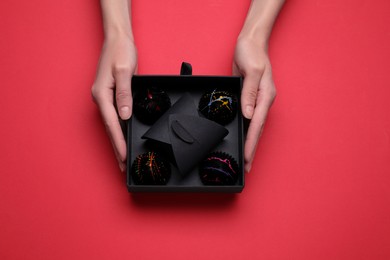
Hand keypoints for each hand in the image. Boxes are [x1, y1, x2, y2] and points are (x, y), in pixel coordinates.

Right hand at [91, 34, 136, 171]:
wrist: (118, 40)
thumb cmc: (120, 52)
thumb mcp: (124, 71)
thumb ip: (124, 94)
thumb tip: (124, 115)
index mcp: (101, 94)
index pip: (112, 124)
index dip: (118, 142)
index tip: (123, 157)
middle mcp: (101, 98)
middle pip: (110, 128)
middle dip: (116, 148)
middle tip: (122, 166)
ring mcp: (106, 98)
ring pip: (113, 124)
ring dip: (118, 140)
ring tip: (123, 157)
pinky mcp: (112, 96)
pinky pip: (116, 117)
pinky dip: (120, 129)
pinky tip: (124, 136)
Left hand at [233, 36, 275, 172]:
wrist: (250, 43)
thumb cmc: (251, 53)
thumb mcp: (251, 71)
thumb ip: (249, 93)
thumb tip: (249, 114)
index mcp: (265, 96)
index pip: (257, 125)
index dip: (251, 143)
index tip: (247, 158)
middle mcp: (263, 101)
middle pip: (257, 130)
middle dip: (252, 149)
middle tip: (247, 167)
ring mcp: (257, 101)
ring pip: (253, 127)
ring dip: (250, 143)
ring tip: (246, 159)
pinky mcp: (249, 98)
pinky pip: (248, 119)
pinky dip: (246, 130)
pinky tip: (242, 137)